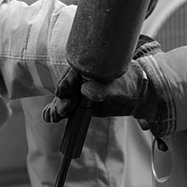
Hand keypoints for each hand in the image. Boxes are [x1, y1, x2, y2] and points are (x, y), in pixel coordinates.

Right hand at [43, 36, 161, 123]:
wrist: (138, 96)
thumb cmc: (132, 86)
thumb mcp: (120, 88)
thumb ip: (104, 90)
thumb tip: (84, 91)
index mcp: (90, 68)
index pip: (74, 73)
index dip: (67, 82)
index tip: (62, 91)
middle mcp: (82, 79)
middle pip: (66, 88)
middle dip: (62, 100)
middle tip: (63, 110)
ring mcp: (79, 92)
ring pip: (63, 99)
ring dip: (56, 108)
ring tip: (53, 117)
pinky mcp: (79, 104)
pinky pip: (65, 108)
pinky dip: (55, 112)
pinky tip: (48, 117)